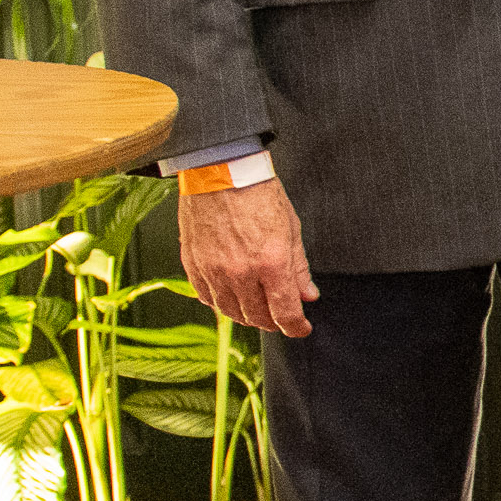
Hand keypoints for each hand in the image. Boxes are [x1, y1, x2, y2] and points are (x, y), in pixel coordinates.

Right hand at [180, 179, 317, 337]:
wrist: (221, 172)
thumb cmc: (258, 194)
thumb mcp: (291, 229)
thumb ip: (299, 267)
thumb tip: (307, 295)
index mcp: (270, 263)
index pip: (284, 312)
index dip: (296, 327)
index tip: (301, 329)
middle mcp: (240, 272)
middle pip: (257, 317)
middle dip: (273, 323)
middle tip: (281, 319)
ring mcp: (213, 271)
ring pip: (231, 312)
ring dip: (247, 317)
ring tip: (258, 312)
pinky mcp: (193, 265)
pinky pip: (207, 298)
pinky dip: (221, 304)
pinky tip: (231, 299)